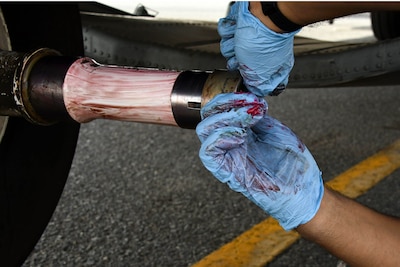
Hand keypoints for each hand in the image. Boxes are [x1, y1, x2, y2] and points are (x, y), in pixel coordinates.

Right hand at [196, 93, 323, 229]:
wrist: (303, 190)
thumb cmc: (291, 163)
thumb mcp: (272, 130)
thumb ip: (254, 115)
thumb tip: (244, 99)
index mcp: (238, 133)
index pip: (218, 110)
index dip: (230, 97)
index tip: (254, 97)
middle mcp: (229, 144)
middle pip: (208, 117)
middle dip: (225, 102)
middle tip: (251, 102)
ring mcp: (227, 157)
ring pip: (204, 130)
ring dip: (225, 116)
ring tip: (250, 117)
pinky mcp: (228, 173)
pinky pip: (208, 153)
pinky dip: (220, 137)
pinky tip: (241, 135)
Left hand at [218, 2, 298, 96]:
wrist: (262, 13)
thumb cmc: (264, 42)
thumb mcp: (259, 75)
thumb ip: (256, 87)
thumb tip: (254, 93)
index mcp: (270, 67)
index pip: (258, 81)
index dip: (247, 80)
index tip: (244, 76)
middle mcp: (259, 53)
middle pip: (236, 66)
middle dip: (236, 60)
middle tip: (242, 55)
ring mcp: (249, 39)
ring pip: (228, 49)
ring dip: (231, 44)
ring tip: (241, 38)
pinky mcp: (239, 25)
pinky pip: (225, 33)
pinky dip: (229, 30)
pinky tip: (238, 28)